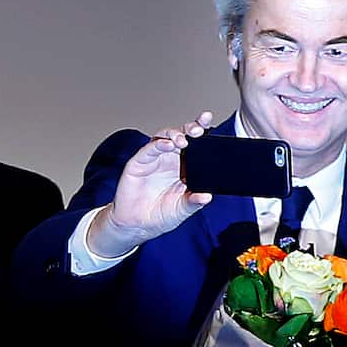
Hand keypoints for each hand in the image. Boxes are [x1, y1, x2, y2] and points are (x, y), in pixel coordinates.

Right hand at [85, 111, 214, 257]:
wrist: (137, 226)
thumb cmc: (162, 214)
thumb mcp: (182, 209)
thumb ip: (194, 202)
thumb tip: (208, 197)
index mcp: (185, 166)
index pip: (196, 144)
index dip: (202, 131)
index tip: (209, 121)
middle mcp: (171, 159)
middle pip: (182, 135)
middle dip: (190, 128)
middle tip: (198, 129)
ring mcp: (155, 159)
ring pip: (165, 137)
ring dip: (175, 134)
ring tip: (183, 141)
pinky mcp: (139, 163)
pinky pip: (148, 149)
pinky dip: (158, 145)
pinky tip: (167, 146)